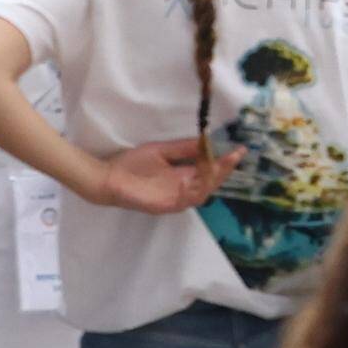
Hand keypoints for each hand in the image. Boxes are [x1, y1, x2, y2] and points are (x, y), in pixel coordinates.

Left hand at [87, 136, 238, 215]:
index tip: (239, 150)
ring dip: (210, 180)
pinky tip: (194, 179)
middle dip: (223, 171)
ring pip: (200, 194)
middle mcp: (182, 190)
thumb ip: (183, 148)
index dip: (225, 163)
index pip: (209, 171)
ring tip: (217, 164)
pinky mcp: (162, 206)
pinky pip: (182, 201)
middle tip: (233, 156)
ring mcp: (173, 200)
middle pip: (210, 184)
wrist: (108, 176)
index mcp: (182, 177)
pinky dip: (190, 191)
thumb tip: (206, 141)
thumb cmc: (132, 164)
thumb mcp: (162, 150)